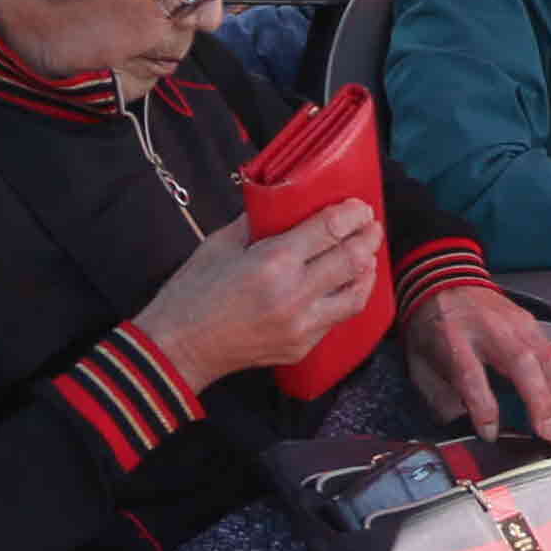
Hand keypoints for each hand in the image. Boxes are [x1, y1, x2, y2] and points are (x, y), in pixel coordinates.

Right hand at [138, 203, 382, 383]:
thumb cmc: (192, 292)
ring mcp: (301, 326)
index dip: (352, 215)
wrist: (178, 347)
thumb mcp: (221, 243)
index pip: (330, 230)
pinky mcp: (302, 347)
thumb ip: (259, 221)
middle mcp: (294, 295)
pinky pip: (337, 318)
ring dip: (367, 270)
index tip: (360, 207)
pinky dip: (347, 297)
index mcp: (274, 262)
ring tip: (368, 254)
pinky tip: (346, 284)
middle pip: (352, 260)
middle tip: (372, 225)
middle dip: (368, 237)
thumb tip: (284, 203)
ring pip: (355, 295)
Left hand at [400, 280, 550, 444]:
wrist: (445, 282)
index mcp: (453, 339)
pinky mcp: (533, 326)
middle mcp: (490, 329)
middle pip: (521, 363)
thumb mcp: (418, 363)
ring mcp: (517, 324)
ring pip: (546, 361)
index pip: (470, 373)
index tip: (492, 434)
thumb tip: (465, 427)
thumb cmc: (433, 328)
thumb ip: (438, 396)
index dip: (483, 405)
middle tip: (550, 438)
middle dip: (540, 402)